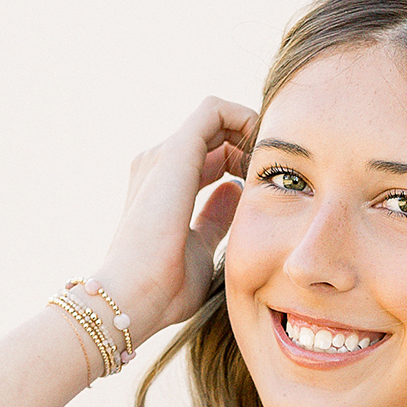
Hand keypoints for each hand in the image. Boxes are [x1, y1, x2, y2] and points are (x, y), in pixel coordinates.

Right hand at [94, 97, 258, 345]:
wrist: (133, 297)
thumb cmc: (163, 288)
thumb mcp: (200, 248)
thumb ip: (215, 218)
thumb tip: (235, 190)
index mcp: (162, 188)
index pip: (207, 156)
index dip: (240, 161)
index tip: (264, 184)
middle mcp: (157, 165)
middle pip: (213, 134)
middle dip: (249, 144)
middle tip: (273, 172)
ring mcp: (162, 155)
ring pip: (214, 117)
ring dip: (249, 130)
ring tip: (271, 161)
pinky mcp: (175, 151)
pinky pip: (215, 109)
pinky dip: (244, 118)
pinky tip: (263, 149)